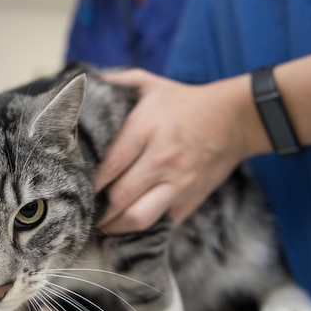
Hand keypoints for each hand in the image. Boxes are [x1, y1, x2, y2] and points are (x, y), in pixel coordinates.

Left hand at [94, 69, 249, 233]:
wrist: (235, 119)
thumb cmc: (184, 101)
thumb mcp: (148, 83)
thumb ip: (114, 83)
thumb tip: (80, 81)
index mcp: (146, 129)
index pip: (110, 166)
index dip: (89, 183)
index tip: (75, 187)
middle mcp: (161, 159)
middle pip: (120, 197)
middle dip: (97, 209)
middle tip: (82, 212)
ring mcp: (178, 182)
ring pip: (139, 218)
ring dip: (116, 226)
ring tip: (100, 226)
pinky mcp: (190, 199)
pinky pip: (162, 223)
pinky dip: (142, 228)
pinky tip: (126, 226)